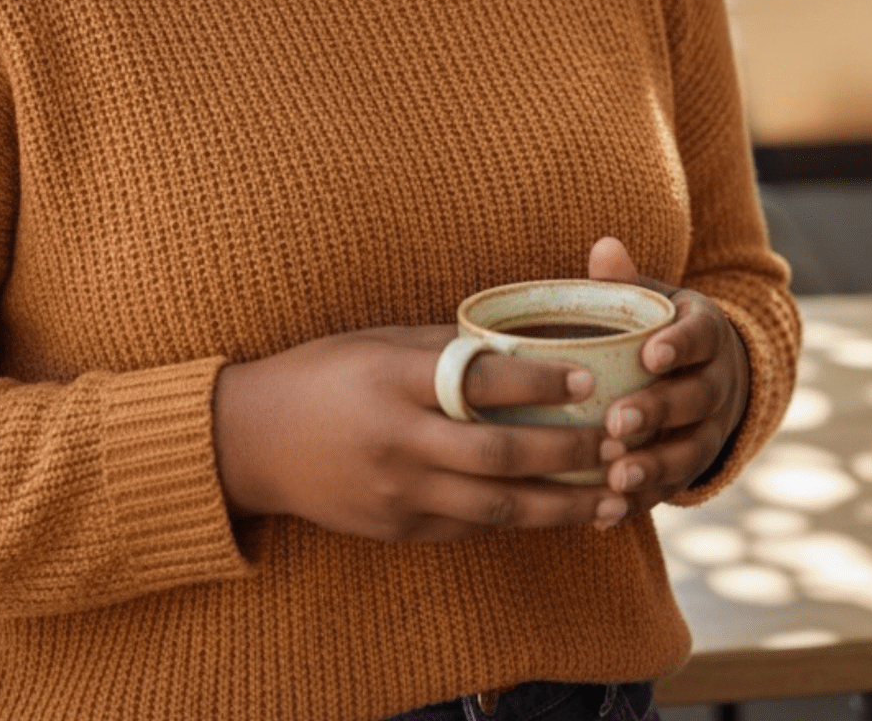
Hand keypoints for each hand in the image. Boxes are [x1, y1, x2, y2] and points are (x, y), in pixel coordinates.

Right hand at [214, 325, 636, 542]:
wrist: (254, 440)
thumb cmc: (324, 373)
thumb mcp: (379, 344)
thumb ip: (444, 351)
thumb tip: (520, 344)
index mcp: (393, 379)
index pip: (481, 381)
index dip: (540, 381)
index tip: (587, 377)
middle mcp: (398, 440)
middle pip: (500, 453)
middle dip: (567, 451)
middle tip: (617, 441)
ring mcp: (398, 493)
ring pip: (497, 507)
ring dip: (561, 504)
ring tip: (612, 495)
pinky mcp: (399, 529)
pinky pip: (471, 527)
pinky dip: (519, 520)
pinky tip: (558, 513)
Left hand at [588, 236, 749, 526]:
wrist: (710, 374)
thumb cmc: (660, 329)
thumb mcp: (652, 298)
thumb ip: (626, 280)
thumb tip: (604, 248)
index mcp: (707, 334)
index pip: (699, 337)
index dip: (679, 346)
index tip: (650, 354)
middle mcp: (718, 385)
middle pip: (695, 400)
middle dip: (658, 412)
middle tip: (616, 422)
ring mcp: (710, 431)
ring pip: (690, 452)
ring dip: (654, 467)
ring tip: (615, 477)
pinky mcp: (693, 468)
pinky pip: (673, 490)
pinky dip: (642, 504)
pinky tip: (606, 515)